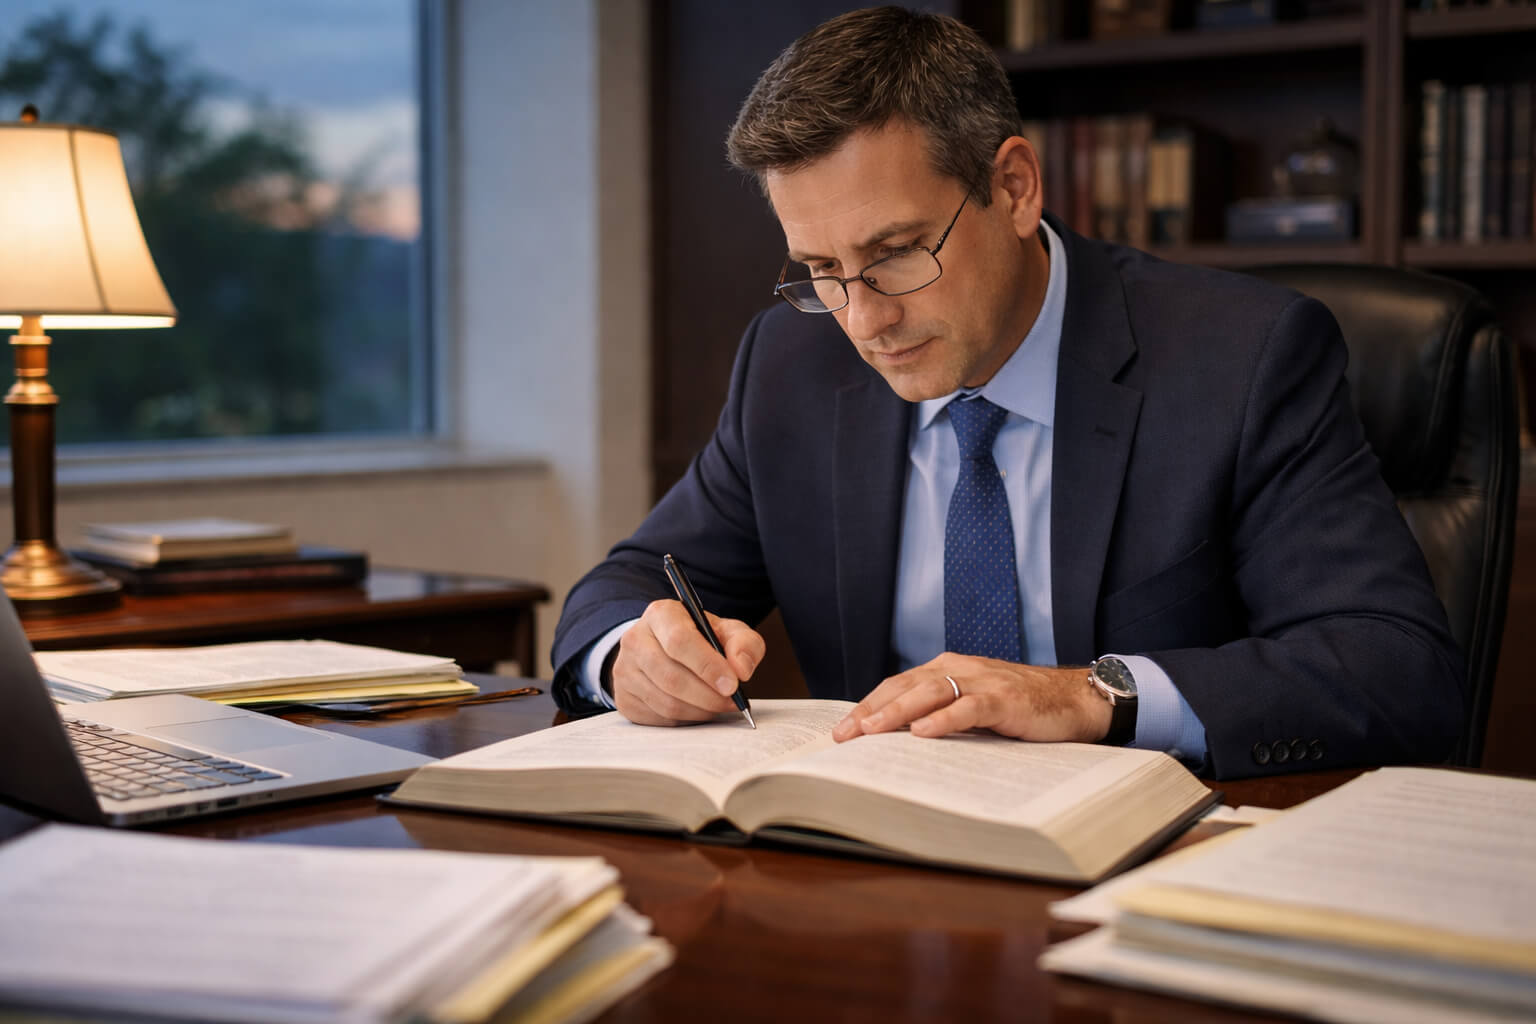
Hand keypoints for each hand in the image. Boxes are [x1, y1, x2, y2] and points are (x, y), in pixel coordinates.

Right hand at [610, 599, 764, 725]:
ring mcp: (624, 670)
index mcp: (661, 614)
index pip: (679, 641)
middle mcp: (635, 639)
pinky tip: (698, 709)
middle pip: (671, 677)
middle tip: (732, 701)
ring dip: (700, 710)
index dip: (708, 666)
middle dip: (708, 695)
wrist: (665, 649)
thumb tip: (741, 670)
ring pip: (665, 702)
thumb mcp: (727, 632)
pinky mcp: (624, 698)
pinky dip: (685, 720)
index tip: (733, 684)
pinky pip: (658, 718)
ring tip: (719, 705)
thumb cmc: (701, 639)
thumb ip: (744, 643)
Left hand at [830, 653, 1110, 742]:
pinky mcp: (1005, 700)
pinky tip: (923, 732)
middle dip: (871, 710)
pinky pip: (968, 707)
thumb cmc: (1022, 707)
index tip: (843, 729)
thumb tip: (900, 740)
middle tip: (844, 735)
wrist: (1075, 699)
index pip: (898, 684)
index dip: (868, 705)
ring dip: (897, 712)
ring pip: (930, 692)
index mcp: (948, 669)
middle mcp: (960, 669)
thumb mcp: (974, 706)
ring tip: (871, 731)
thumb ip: (942, 714)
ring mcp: (982, 682)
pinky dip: (943, 719)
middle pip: (905, 686)